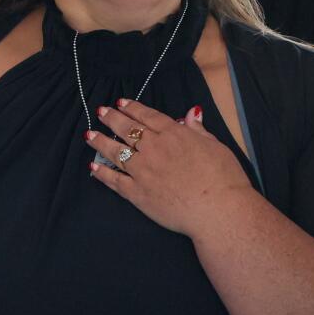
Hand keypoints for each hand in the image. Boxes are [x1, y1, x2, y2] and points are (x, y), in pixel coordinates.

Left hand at [86, 99, 253, 237]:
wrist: (218, 211)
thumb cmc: (224, 179)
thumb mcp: (215, 146)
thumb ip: (198, 130)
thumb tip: (191, 113)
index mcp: (174, 135)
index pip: (148, 116)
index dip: (133, 108)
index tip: (121, 103)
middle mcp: (155, 149)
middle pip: (127, 129)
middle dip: (112, 118)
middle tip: (101, 112)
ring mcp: (143, 171)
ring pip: (116, 151)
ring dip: (101, 141)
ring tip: (89, 135)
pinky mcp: (138, 194)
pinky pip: (114, 180)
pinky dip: (102, 173)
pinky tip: (93, 166)